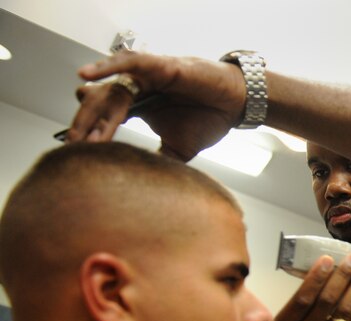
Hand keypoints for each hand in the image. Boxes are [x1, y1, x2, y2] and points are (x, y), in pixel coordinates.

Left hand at [67, 51, 246, 160]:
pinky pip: (129, 63)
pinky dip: (107, 66)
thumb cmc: (209, 120)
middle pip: (100, 102)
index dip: (89, 133)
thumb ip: (159, 161)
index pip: (104, 117)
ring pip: (111, 88)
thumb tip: (145, 187)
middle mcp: (137, 89)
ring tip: (82, 131)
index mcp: (138, 106)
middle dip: (85, 124)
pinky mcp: (159, 65)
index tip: (76, 155)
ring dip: (93, 108)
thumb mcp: (179, 149)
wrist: (235, 106)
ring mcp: (146, 77)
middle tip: (73, 146)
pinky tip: (86, 75)